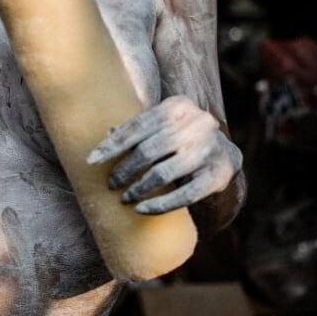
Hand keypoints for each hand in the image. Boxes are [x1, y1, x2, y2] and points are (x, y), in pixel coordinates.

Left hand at [86, 94, 241, 214]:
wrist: (225, 154)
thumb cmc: (182, 138)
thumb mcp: (163, 125)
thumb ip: (139, 128)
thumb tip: (106, 133)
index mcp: (178, 105)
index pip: (137, 127)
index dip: (111, 146)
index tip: (91, 161)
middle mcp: (197, 123)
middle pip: (148, 151)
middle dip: (123, 170)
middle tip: (111, 184)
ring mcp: (210, 150)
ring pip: (163, 174)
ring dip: (138, 189)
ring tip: (125, 197)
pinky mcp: (218, 176)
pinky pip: (184, 196)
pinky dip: (159, 205)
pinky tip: (141, 210)